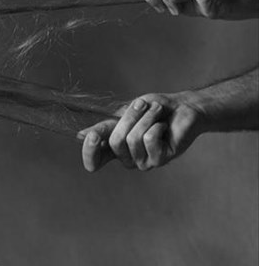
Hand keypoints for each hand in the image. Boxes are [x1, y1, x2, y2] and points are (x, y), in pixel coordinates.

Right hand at [77, 93, 203, 171]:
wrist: (185, 107)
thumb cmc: (154, 109)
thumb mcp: (124, 114)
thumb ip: (104, 126)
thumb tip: (80, 135)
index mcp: (115, 149)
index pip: (95, 160)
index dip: (89, 152)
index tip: (91, 135)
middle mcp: (127, 158)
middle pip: (115, 141)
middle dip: (129, 118)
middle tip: (142, 104)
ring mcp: (143, 162)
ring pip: (132, 139)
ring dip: (146, 118)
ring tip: (157, 112)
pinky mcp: (159, 160)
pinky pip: (149, 140)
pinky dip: (156, 125)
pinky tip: (164, 127)